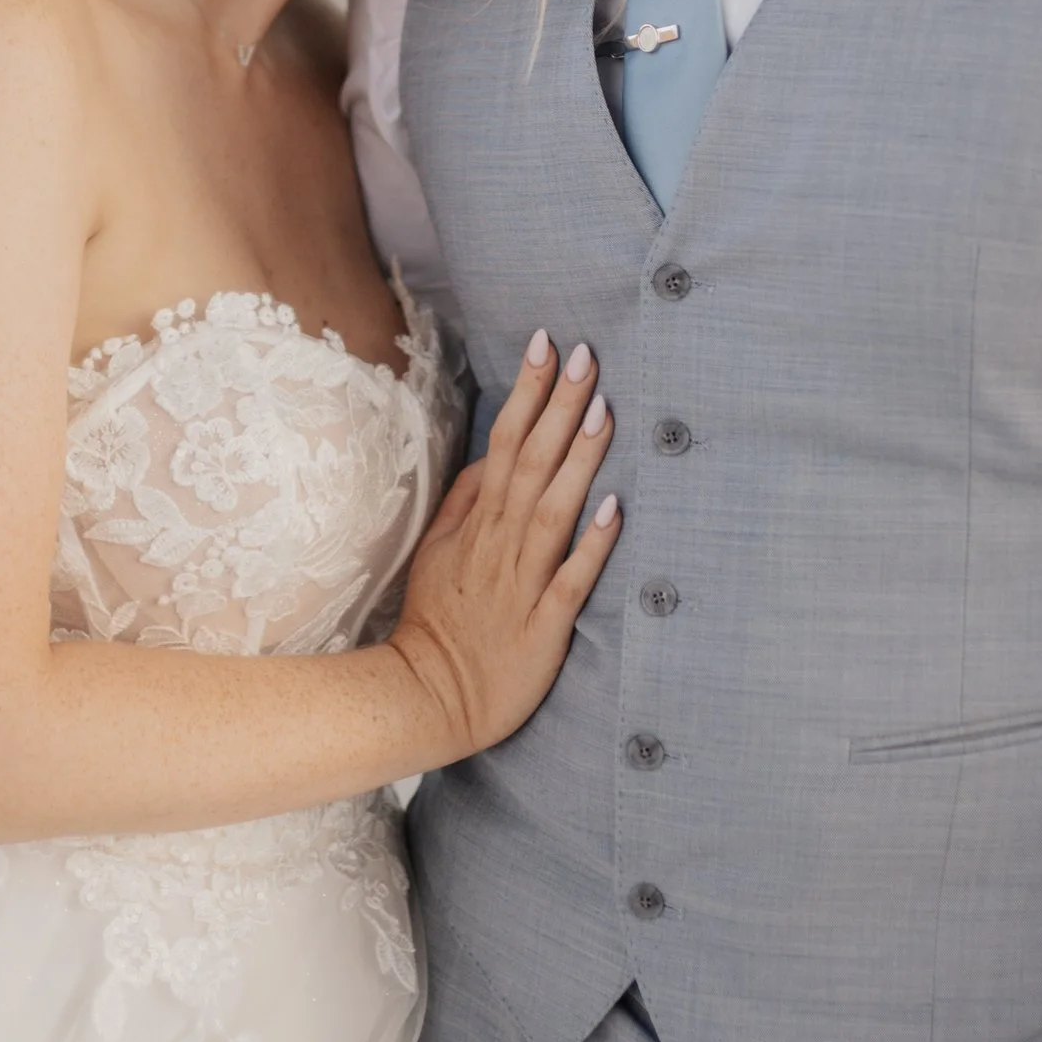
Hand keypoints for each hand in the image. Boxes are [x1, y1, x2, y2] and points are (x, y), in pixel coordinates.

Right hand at [389, 333, 620, 761]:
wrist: (427, 698)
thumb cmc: (438, 624)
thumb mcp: (434, 552)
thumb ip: (462, 501)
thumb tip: (490, 454)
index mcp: (476, 523)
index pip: (503, 442)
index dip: (527, 392)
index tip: (547, 343)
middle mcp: (499, 543)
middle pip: (531, 463)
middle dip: (558, 406)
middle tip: (586, 354)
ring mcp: (523, 582)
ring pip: (553, 510)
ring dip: (578, 459)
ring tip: (603, 410)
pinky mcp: (546, 624)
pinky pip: (572, 579)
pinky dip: (592, 544)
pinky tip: (614, 508)